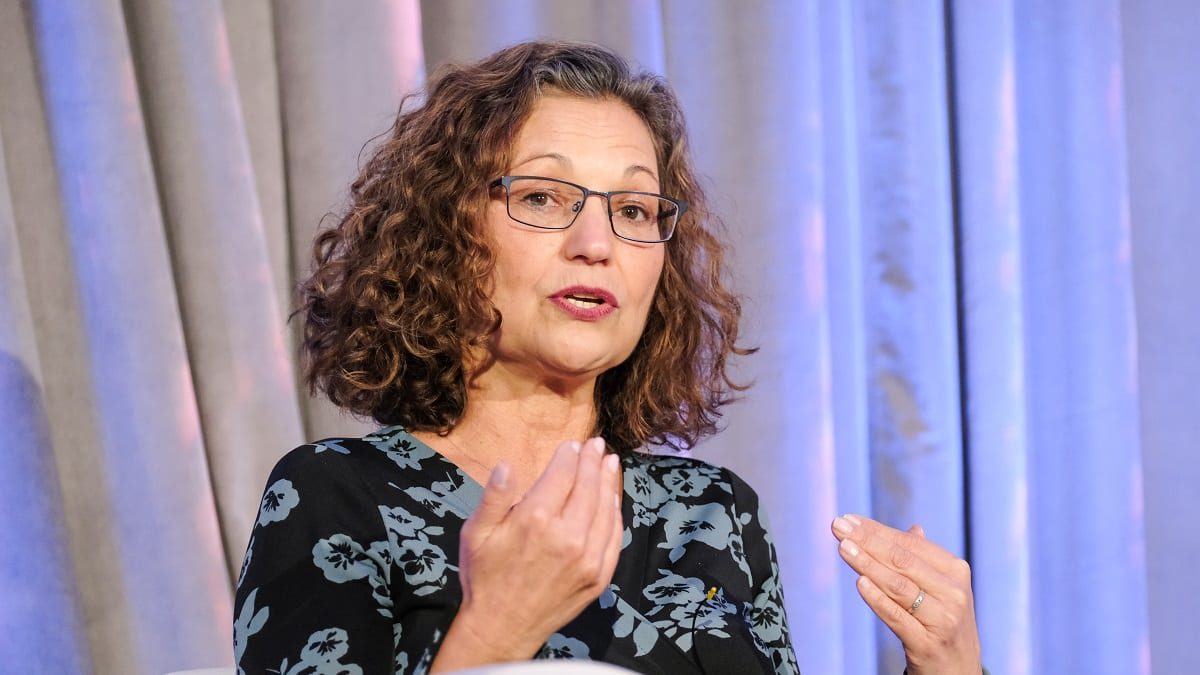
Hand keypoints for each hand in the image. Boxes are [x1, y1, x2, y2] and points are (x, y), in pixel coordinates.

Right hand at [432, 438, 622, 670]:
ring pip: (606, 508)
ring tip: (609, 463)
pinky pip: (614, 536)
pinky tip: (613, 500)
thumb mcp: (476, 533)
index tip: (573, 444)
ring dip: (609, 482)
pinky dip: (615, 513)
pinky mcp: (598, 576)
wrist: (502, 627)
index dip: (569, 455)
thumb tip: (507, 465)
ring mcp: (587, 558)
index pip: (562, 473)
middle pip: (588, 486)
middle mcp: (567, 535)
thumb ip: (494, 497)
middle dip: (593, 461)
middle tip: (597, 444)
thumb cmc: (485, 577)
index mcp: (535, 519)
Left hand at [831, 514, 980, 674]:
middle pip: (902, 561)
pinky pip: (897, 617)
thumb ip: (923, 560)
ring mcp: (943, 619)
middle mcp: (954, 593)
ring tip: (843, 548)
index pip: (909, 544)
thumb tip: (913, 528)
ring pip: (898, 586)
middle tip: (838, 526)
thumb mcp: (940, 589)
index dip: (876, 530)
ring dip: (867, 564)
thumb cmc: (942, 622)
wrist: (958, 672)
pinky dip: (877, 599)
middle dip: (867, 541)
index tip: (847, 520)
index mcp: (955, 571)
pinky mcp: (927, 644)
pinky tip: (859, 582)